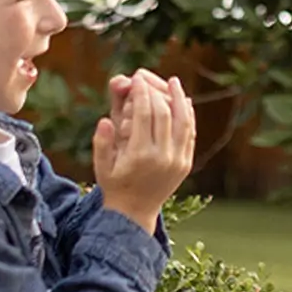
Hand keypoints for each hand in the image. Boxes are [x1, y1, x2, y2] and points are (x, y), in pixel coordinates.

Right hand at [94, 74, 195, 232]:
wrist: (135, 213)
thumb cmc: (115, 185)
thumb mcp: (101, 167)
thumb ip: (101, 143)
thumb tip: (106, 120)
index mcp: (139, 155)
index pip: (143, 114)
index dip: (140, 93)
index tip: (136, 78)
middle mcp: (161, 157)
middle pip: (163, 114)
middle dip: (156, 91)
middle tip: (149, 78)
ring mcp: (177, 160)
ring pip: (183, 122)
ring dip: (179, 98)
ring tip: (174, 81)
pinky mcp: (185, 163)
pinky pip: (189, 134)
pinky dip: (188, 116)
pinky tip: (184, 102)